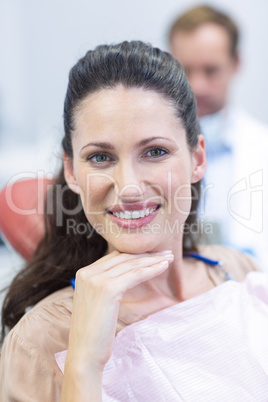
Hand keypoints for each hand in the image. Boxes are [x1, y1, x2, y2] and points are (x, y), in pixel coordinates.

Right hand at [67, 250, 173, 371]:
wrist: (85, 354)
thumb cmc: (94, 334)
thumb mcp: (98, 302)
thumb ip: (106, 286)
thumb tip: (124, 276)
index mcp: (84, 274)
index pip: (115, 257)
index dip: (135, 254)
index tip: (153, 254)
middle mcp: (87, 272)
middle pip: (123, 257)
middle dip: (147, 254)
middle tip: (166, 253)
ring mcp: (96, 279)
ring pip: (131, 264)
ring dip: (153, 260)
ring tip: (169, 258)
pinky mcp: (107, 288)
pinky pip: (135, 274)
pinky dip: (151, 269)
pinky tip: (163, 267)